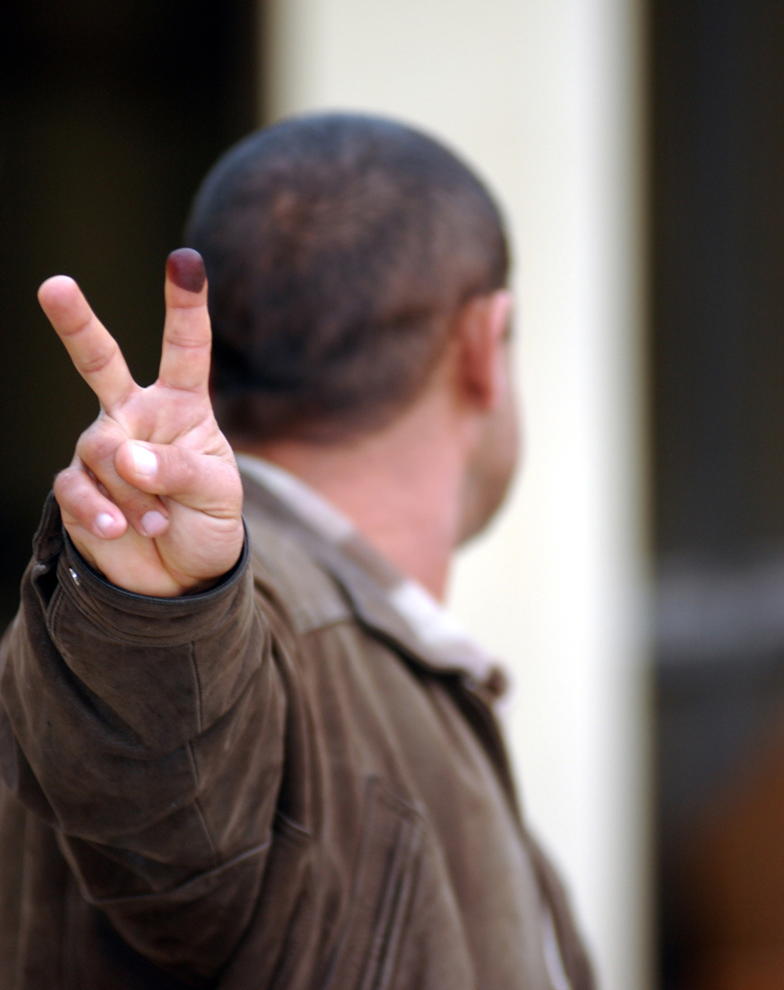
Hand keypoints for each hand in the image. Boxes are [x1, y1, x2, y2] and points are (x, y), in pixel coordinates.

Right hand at [39, 249, 243, 596]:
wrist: (181, 576)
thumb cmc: (207, 522)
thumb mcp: (217, 494)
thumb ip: (179, 468)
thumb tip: (124, 453)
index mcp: (182, 406)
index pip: (185, 348)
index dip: (185, 304)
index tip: (186, 259)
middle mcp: (136, 417)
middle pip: (101, 361)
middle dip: (77, 324)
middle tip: (54, 285)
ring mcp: (103, 451)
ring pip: (102, 450)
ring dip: (133, 491)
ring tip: (158, 522)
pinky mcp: (78, 489)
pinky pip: (77, 488)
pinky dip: (100, 510)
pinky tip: (120, 530)